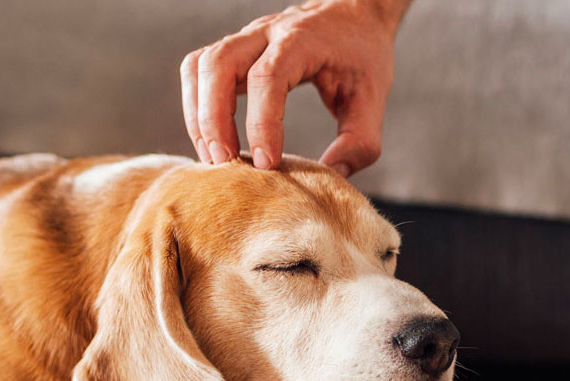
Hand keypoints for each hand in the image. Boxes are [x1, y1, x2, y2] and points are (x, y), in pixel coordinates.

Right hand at [180, 0, 409, 175]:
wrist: (355, 14)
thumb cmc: (363, 56)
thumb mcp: (373, 98)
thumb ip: (359, 141)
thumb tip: (330, 175)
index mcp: (302, 40)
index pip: (268, 77)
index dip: (261, 123)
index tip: (266, 163)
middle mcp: (267, 32)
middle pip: (220, 65)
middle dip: (214, 119)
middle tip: (225, 163)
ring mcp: (245, 38)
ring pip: (201, 66)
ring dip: (198, 114)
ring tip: (214, 156)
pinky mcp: (235, 50)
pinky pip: (199, 71)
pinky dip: (196, 105)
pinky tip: (213, 138)